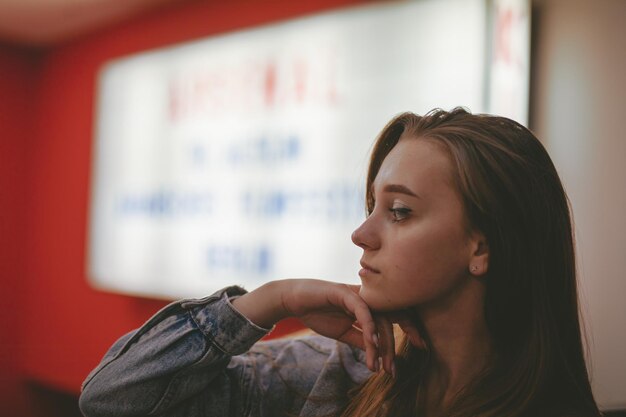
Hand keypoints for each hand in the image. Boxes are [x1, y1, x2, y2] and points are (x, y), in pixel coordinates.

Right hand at [232, 279, 424, 374]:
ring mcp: (357, 292)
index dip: (411, 327)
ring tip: (381, 366)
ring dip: (382, 344)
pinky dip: (369, 327)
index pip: (396, 312)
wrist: (292, 300)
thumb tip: (378, 353)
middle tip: (401, 365)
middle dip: (404, 337)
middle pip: (394, 314)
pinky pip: (362, 310)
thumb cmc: (317, 312)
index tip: (421, 346)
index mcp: (370, 303)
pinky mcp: (343, 291)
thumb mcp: (344, 331)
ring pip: (379, 316)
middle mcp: (367, 296)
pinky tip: (372, 343)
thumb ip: (361, 338)